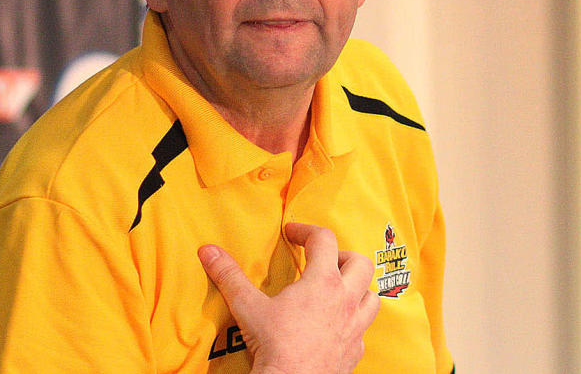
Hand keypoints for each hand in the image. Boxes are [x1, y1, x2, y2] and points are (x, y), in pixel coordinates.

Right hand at [198, 223, 380, 373]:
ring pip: (371, 297)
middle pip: (360, 263)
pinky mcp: (355, 350)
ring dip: (358, 289)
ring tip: (339, 290)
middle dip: (342, 256)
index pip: (323, 240)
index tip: (293, 233)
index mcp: (323, 282)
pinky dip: (354, 323)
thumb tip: (209, 252)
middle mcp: (345, 300)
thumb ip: (229, 276)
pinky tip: (338, 326)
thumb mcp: (247, 307)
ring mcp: (354, 326)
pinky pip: (363, 330)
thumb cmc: (275, 347)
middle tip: (323, 261)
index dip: (306, 230)